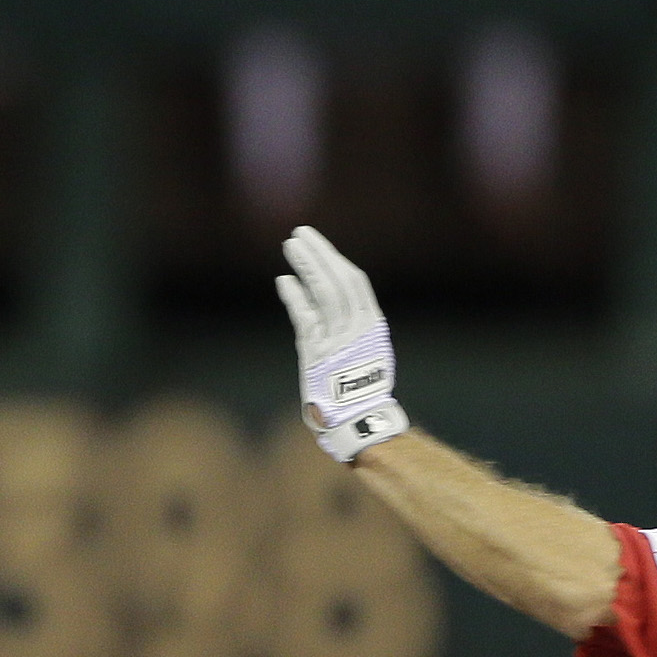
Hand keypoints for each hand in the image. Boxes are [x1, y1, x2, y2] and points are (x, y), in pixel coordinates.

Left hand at [277, 226, 408, 461]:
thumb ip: (353, 328)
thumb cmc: (359, 392)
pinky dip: (295, 297)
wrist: (356, 422)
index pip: (354, 282)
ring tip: (290, 246)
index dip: (335, 261)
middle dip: (319, 254)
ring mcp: (337, 339)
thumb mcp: (368, 354)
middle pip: (337, 279)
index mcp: (372, 325)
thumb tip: (332, 304)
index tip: (319, 247)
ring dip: (306, 266)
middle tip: (300, 233)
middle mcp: (357, 328)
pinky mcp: (317, 353)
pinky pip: (305, 317)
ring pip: (323, 291)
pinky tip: (284, 280)